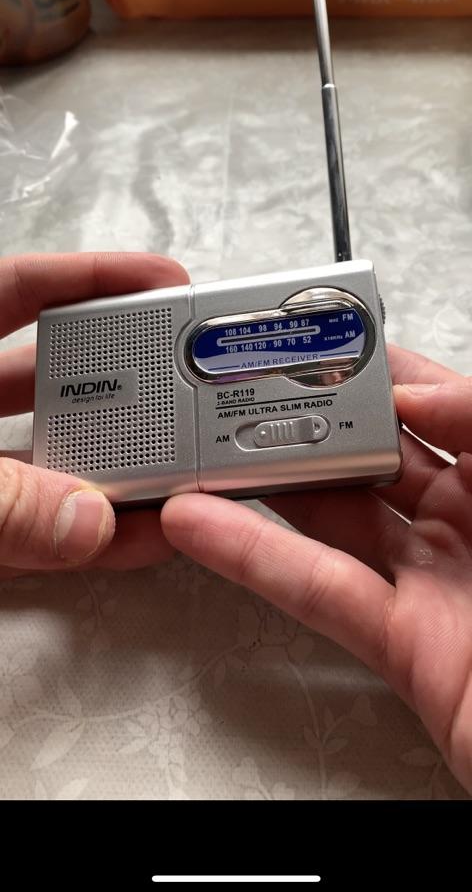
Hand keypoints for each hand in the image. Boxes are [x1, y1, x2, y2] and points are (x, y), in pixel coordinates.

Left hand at [0, 251, 187, 578]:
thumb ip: (0, 502)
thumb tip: (87, 520)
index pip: (15, 286)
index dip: (90, 275)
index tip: (162, 280)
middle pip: (55, 374)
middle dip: (127, 379)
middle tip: (191, 384)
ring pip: (55, 457)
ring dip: (117, 469)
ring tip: (184, 471)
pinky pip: (39, 525)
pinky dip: (85, 535)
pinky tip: (137, 537)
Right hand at [161, 346, 471, 793]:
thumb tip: (411, 393)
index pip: (433, 403)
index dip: (374, 370)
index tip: (316, 339)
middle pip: (370, 456)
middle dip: (305, 420)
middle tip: (241, 386)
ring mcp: (437, 583)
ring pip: (333, 520)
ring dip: (264, 484)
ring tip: (202, 444)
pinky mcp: (406, 649)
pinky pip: (320, 593)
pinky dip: (255, 559)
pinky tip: (208, 526)